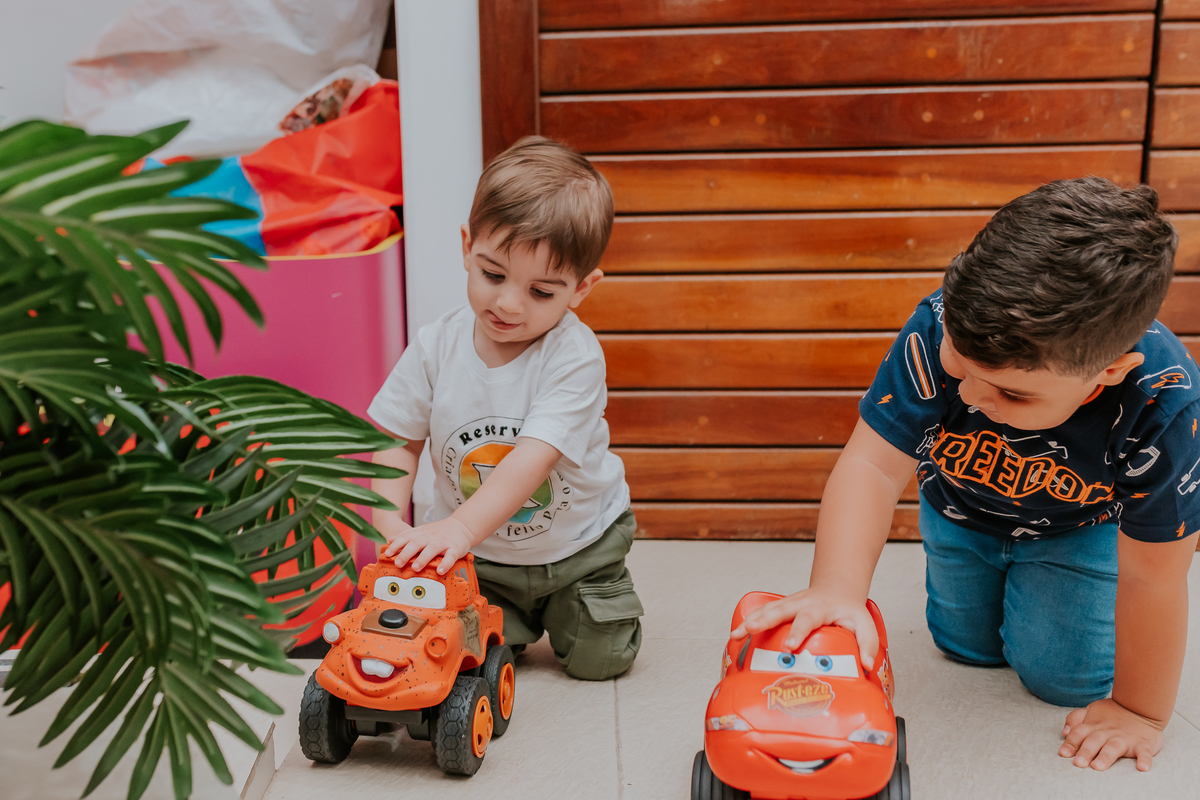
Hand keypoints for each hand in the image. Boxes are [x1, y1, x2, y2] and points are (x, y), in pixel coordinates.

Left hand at [382, 516, 475, 573]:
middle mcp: (431, 537)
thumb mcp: (422, 530)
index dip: (396, 545)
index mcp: (422, 533)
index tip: (387, 554)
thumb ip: (407, 535)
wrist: (463, 526)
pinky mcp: (455, 548)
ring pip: (432, 549)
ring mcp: (443, 542)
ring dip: (423, 558)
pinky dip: (446, 564)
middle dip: (406, 553)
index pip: (406, 537)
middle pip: (417, 543)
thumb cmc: (440, 531)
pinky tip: (440, 571)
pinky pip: (450, 556)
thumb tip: (390, 539)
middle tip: (398, 563)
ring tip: (415, 568)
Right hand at [728, 587, 878, 669]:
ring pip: (766, 610)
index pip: (807, 619)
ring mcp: (788, 603)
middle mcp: (801, 603)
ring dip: (750, 621)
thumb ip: (867, 644)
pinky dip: (747, 620)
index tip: (790, 646)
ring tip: (735, 635)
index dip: (797, 632)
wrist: (838, 589)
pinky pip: (762, 612)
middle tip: (751, 631)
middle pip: (779, 610)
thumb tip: (865, 665)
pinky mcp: (780, 607)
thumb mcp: (865, 624)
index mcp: (820, 608)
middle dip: (763, 621)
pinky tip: (736, 632)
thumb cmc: (849, 610)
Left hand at [1058, 698, 1163, 770]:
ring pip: (1114, 748)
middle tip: (1078, 763)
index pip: (1079, 733)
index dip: (1070, 743)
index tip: (1063, 753)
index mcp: (1094, 725)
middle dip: (1085, 752)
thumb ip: (1075, 719)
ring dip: (1106, 757)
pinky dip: (1145, 760)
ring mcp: (1125, 738)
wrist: (1141, 706)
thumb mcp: (1091, 710)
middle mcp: (1108, 732)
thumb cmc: (1113, 712)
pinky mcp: (1143, 744)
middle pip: (1094, 741)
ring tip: (1098, 766)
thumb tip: (1064, 731)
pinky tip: (1142, 767)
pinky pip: (1144, 752)